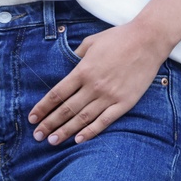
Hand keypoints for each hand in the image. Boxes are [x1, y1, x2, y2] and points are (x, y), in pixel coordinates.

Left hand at [28, 21, 173, 143]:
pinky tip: (78, 140)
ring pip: (82, 118)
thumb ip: (76, 57)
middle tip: (38, 136)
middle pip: (66, 109)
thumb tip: (65, 69)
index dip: (42, 108)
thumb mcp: (91, 42)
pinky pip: (104, 121)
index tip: (32, 118)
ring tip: (53, 141)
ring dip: (66, 131)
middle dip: (49, 124)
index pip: (56, 94)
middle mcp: (94, 86)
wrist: (148, 40)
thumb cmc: (119, 38)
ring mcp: (109, 96)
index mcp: (83, 70)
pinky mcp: (124, 103)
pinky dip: (90, 132)